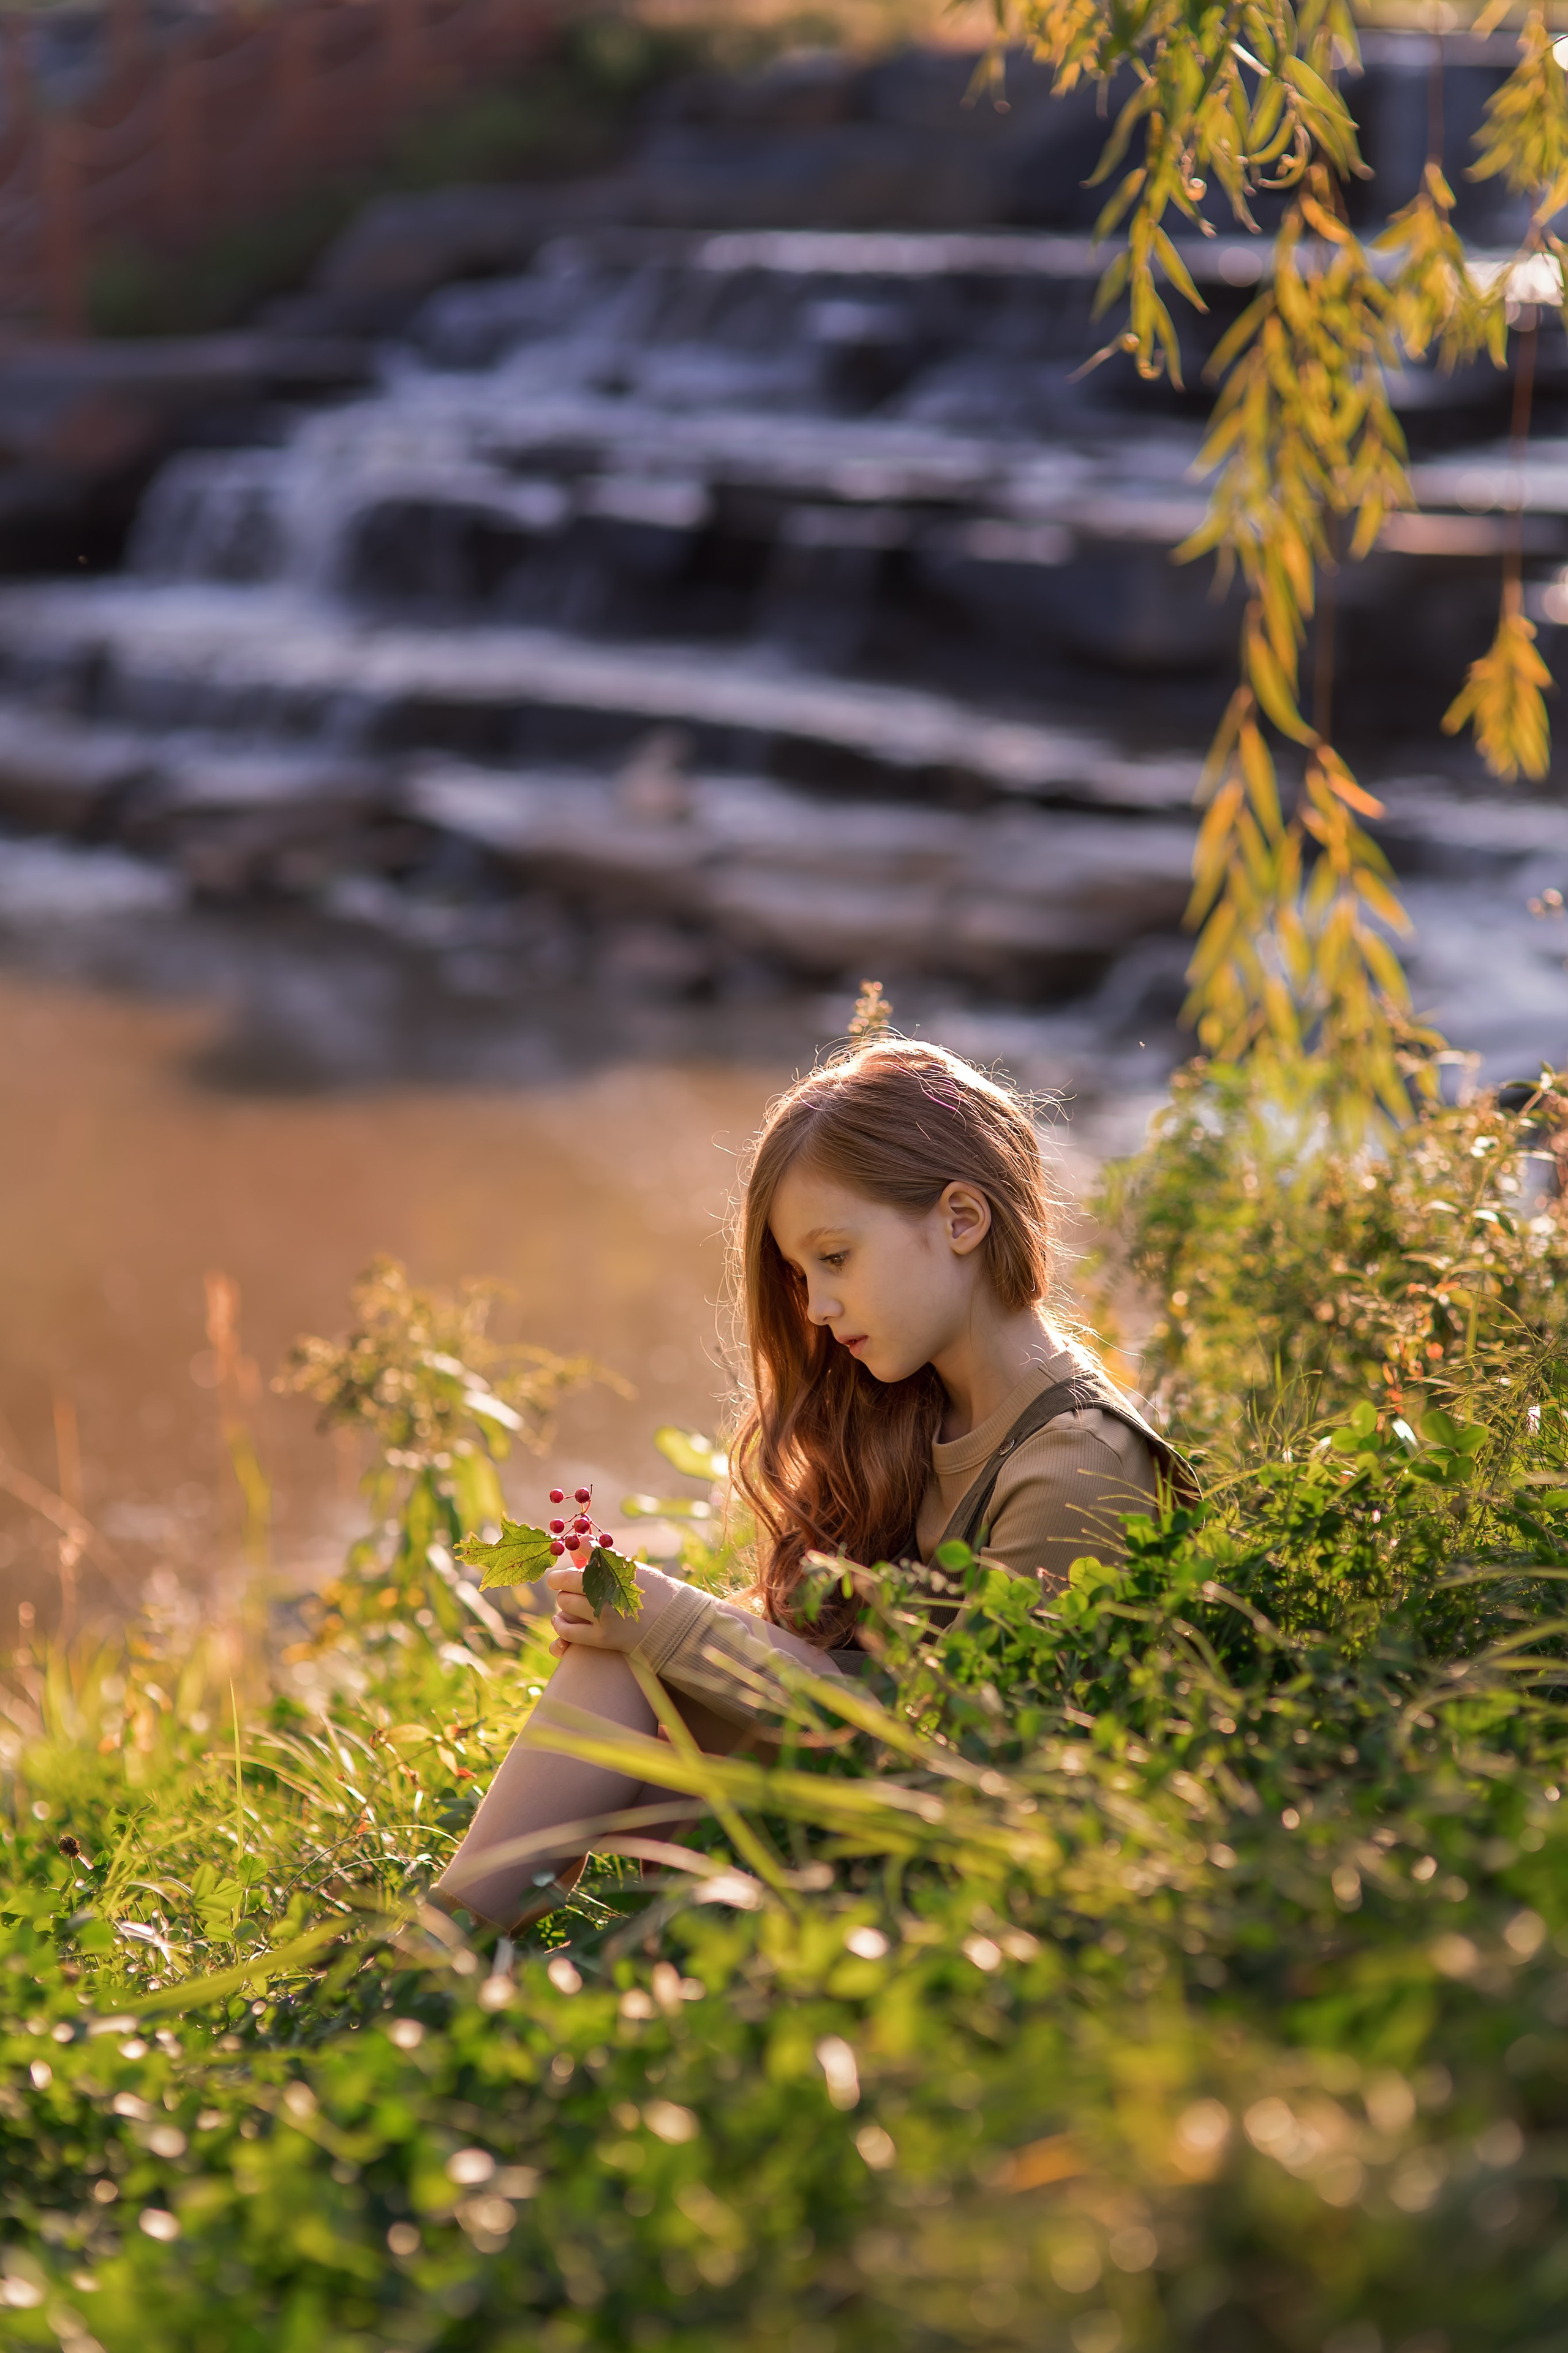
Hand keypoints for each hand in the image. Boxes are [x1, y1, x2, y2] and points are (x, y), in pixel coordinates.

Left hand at [545, 1553, 679, 1656]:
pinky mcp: (601, 1639)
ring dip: (564, 1600)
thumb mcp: (632, 1568)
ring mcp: (603, 1615)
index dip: (574, 1551)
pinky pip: (567, 1631)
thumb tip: (579, 1540)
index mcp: (617, 1569)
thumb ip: (604, 1557)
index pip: (584, 1551)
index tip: (571, 1555)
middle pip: (566, 1580)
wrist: (675, 1624)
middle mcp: (608, 1590)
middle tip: (560, 1581)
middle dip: (561, 1579)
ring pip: (565, 1603)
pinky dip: (560, 1623)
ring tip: (570, 1600)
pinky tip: (561, 1618)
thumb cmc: (654, 1592)